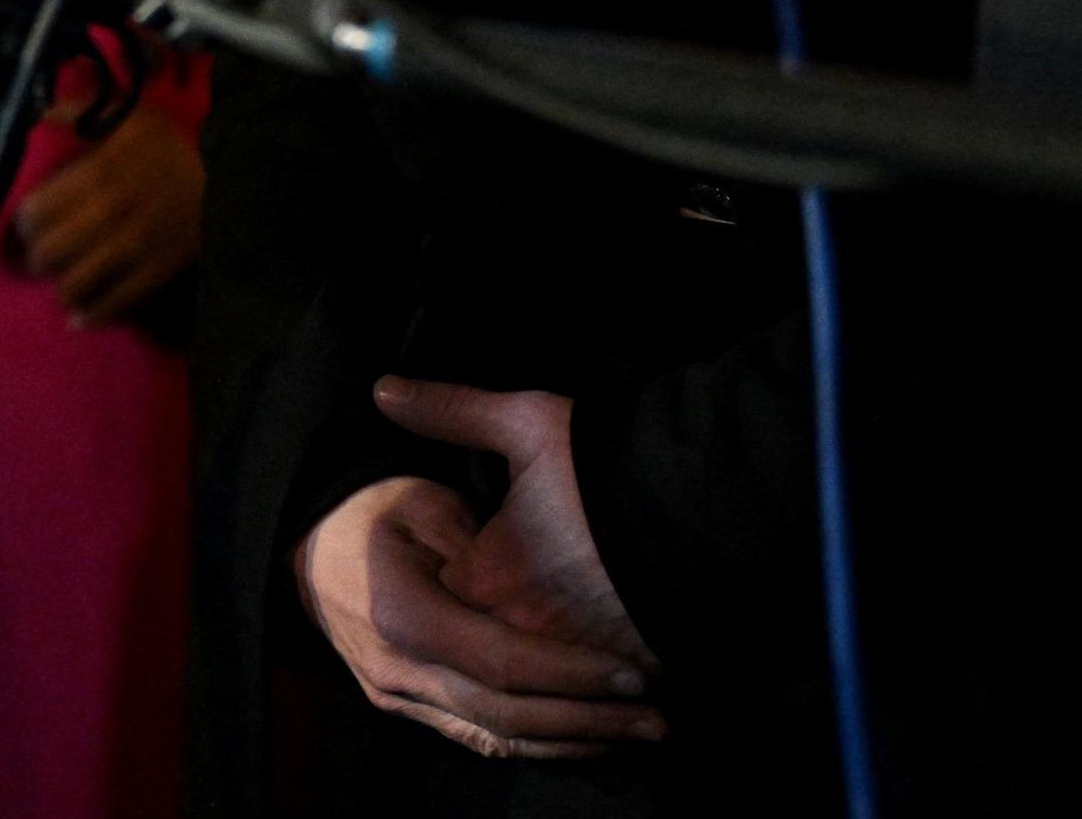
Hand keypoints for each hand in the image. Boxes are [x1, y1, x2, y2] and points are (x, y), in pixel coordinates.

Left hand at [9, 97, 201, 325]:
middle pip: (49, 252)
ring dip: (61, 286)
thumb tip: (41, 116)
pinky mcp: (156, 273)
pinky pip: (113, 304)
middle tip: (40, 253)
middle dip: (37, 256)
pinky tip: (80, 316)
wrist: (231, 177)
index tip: (26, 223)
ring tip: (61, 280)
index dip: (23, 222)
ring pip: (74, 284)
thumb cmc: (174, 146)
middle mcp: (111, 214)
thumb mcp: (130, 115)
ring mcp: (134, 248)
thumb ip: (82, 112)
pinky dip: (91, 315)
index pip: (37, 210)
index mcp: (99, 173)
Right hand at [294, 470, 663, 760]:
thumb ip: (480, 552)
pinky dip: (531, 740)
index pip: (500, 664)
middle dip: (585, 721)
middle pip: (503, 715)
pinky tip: (581, 737)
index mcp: (403, 617)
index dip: (571, 673)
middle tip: (653, 717)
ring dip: (567, 741)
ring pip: (492, 738)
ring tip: (631, 732)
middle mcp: (398, 671)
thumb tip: (540, 588)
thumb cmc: (373, 509)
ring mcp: (396, 696)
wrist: (305, 541)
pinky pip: (474, 735)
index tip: (631, 671)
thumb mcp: (426, 503)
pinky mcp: (403, 705)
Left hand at [374, 377, 653, 668]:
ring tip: (571, 637)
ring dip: (552, 665)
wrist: (699, 498)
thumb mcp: (523, 423)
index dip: (461, 580)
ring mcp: (575, 655)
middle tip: (531, 600)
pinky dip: (599, 679)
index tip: (484, 557)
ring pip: (544, 675)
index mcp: (485, 575)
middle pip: (490, 646)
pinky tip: (612, 660)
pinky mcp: (628, 667)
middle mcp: (521, 626)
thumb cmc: (604, 460)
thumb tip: (382, 391)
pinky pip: (598, 689)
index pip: (445, 599)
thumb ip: (449, 411)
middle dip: (503, 630)